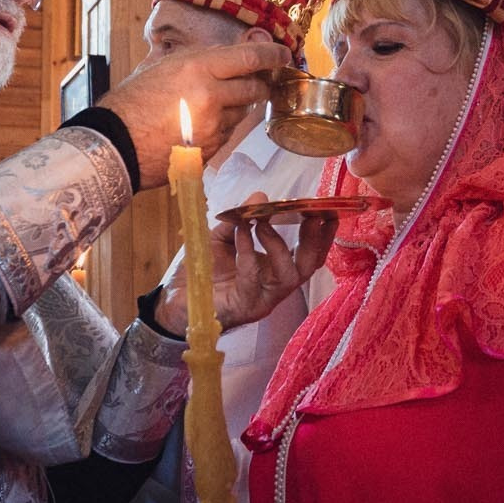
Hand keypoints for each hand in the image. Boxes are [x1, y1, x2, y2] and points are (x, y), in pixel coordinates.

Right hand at [103, 41, 290, 187]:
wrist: (114, 143)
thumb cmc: (131, 102)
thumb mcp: (162, 67)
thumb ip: (197, 60)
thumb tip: (226, 54)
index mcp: (198, 69)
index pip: (250, 59)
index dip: (273, 56)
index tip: (283, 55)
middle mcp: (211, 97)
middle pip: (254, 89)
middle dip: (259, 85)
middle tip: (255, 81)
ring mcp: (213, 127)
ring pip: (242, 114)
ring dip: (237, 107)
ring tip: (212, 104)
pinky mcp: (210, 150)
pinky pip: (227, 136)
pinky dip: (221, 128)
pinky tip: (201, 125)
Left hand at [158, 193, 337, 334]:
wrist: (176, 302)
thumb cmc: (204, 272)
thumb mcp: (222, 238)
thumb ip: (241, 218)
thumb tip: (260, 195)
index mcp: (276, 270)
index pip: (310, 254)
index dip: (323, 234)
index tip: (327, 209)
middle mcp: (276, 286)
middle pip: (309, 266)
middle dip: (315, 240)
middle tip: (311, 215)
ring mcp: (264, 300)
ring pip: (288, 276)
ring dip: (277, 244)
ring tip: (262, 221)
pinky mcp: (245, 307)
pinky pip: (252, 277)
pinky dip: (248, 251)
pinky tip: (241, 231)